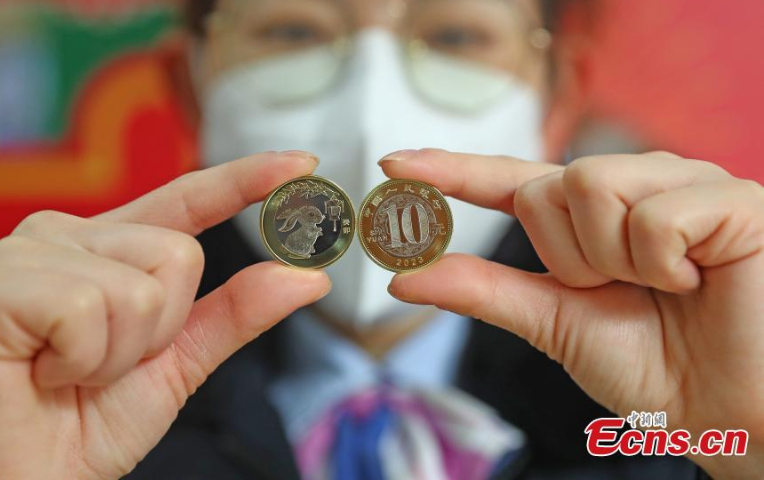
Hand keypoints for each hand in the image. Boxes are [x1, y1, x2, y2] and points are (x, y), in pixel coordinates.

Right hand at [0, 152, 330, 479]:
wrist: (29, 479)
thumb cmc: (88, 422)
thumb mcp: (179, 363)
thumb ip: (237, 313)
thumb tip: (308, 276)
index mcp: (109, 248)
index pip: (186, 201)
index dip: (244, 180)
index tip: (302, 164)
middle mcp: (68, 236)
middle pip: (178, 253)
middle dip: (161, 330)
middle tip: (103, 366)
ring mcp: (28, 254)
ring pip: (142, 285)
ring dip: (120, 353)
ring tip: (67, 372)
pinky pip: (90, 306)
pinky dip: (84, 359)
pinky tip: (42, 372)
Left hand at [382, 149, 763, 478]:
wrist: (733, 411)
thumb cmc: (654, 368)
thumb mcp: (555, 324)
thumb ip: (485, 292)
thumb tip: (405, 277)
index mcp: (592, 218)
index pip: (510, 182)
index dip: (452, 171)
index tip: (394, 164)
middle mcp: (633, 187)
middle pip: (545, 185)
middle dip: (567, 257)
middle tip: (620, 291)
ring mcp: (680, 184)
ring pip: (587, 184)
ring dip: (610, 259)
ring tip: (662, 287)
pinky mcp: (729, 195)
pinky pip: (651, 212)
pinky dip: (661, 262)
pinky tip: (698, 280)